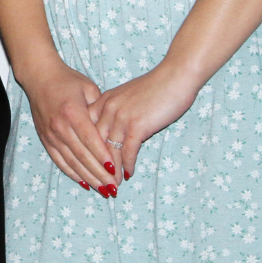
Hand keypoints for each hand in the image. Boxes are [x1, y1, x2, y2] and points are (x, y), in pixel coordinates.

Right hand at [18, 62, 117, 193]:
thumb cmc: (68, 80)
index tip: (116, 171)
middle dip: (99, 174)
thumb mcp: (89, 88)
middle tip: (114, 188)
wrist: (39, 77)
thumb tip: (112, 131)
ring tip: (103, 190)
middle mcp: (60, 126)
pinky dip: (72, 173)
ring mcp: (51, 135)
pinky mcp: (45, 139)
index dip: (104, 157)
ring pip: (72, 162)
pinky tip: (84, 183)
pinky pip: (59, 161)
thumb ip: (100, 110)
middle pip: (83, 156)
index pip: (91, 140)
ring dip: (88, 178)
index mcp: (73, 113)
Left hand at [87, 63, 199, 182]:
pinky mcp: (137, 125)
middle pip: (95, 144)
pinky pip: (127, 151)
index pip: (87, 131)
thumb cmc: (155, 87)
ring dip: (111, 171)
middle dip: (96, 165)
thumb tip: (112, 132)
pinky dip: (127, 165)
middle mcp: (107, 109)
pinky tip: (129, 174)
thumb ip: (116, 112)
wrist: (175, 76)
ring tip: (113, 185)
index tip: (87, 166)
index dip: (87, 150)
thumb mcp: (127, 97)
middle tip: (98, 182)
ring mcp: (121, 117)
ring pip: (109, 151)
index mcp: (103, 102)